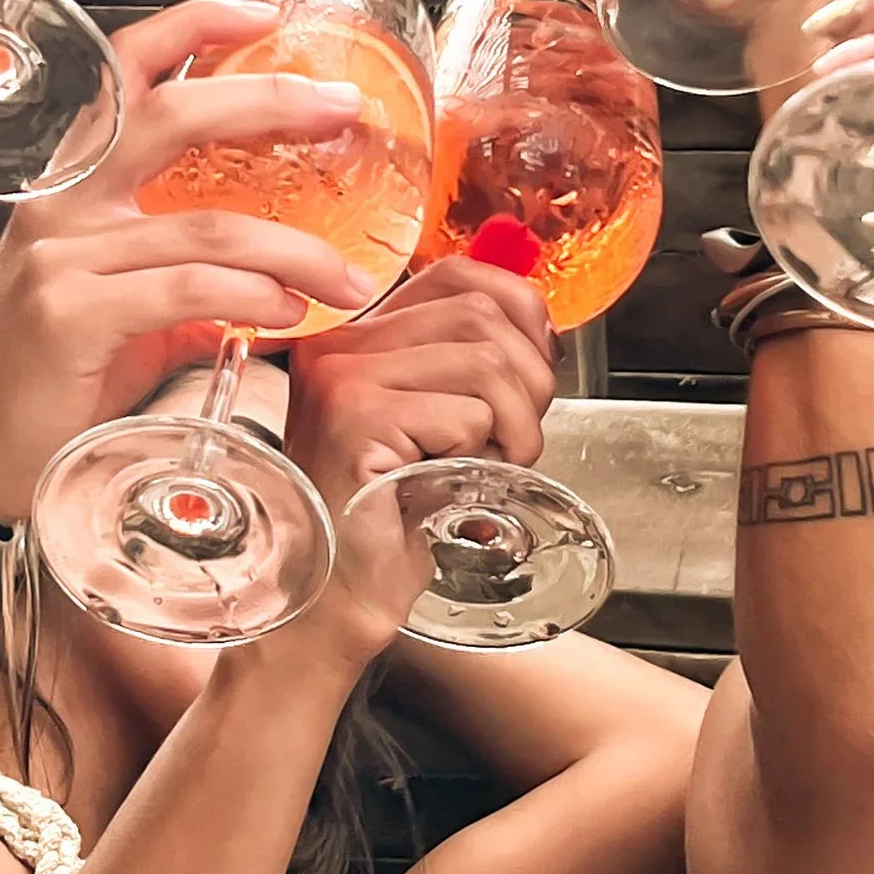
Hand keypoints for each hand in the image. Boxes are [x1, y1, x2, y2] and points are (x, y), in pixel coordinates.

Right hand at [0, 0, 377, 525]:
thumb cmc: (51, 376)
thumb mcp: (119, 297)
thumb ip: (183, 262)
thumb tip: (281, 256)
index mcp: (71, 182)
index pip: (125, 70)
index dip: (194, 25)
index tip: (265, 13)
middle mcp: (61, 202)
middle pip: (175, 118)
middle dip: (271, 103)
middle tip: (345, 107)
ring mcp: (60, 256)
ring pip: (207, 227)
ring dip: (297, 249)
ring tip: (350, 278)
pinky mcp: (69, 315)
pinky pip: (187, 291)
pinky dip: (252, 298)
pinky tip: (289, 314)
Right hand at [282, 255, 559, 644]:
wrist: (335, 600)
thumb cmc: (384, 520)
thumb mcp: (433, 422)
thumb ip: (465, 364)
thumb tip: (535, 322)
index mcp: (355, 335)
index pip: (456, 273)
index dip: (518, 307)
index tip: (537, 359)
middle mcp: (339, 344)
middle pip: (481, 313)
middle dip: (529, 377)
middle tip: (516, 436)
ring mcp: (341, 377)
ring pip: (485, 360)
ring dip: (515, 423)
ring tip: (490, 465)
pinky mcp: (355, 419)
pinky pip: (467, 414)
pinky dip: (484, 456)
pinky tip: (451, 486)